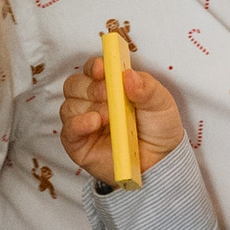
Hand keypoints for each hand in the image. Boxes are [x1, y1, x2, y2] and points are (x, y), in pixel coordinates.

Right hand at [58, 45, 184, 183]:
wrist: (161, 163)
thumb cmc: (159, 130)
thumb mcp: (161, 103)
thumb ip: (147, 88)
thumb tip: (128, 75)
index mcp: (111, 86)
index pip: (93, 69)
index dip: (94, 66)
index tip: (103, 69)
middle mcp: (93, 102)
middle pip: (75, 84)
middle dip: (92, 88)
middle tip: (110, 96)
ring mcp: (84, 123)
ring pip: (69, 106)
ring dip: (89, 107)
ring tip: (110, 117)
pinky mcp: (78, 144)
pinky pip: (68, 130)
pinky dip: (78, 124)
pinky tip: (93, 123)